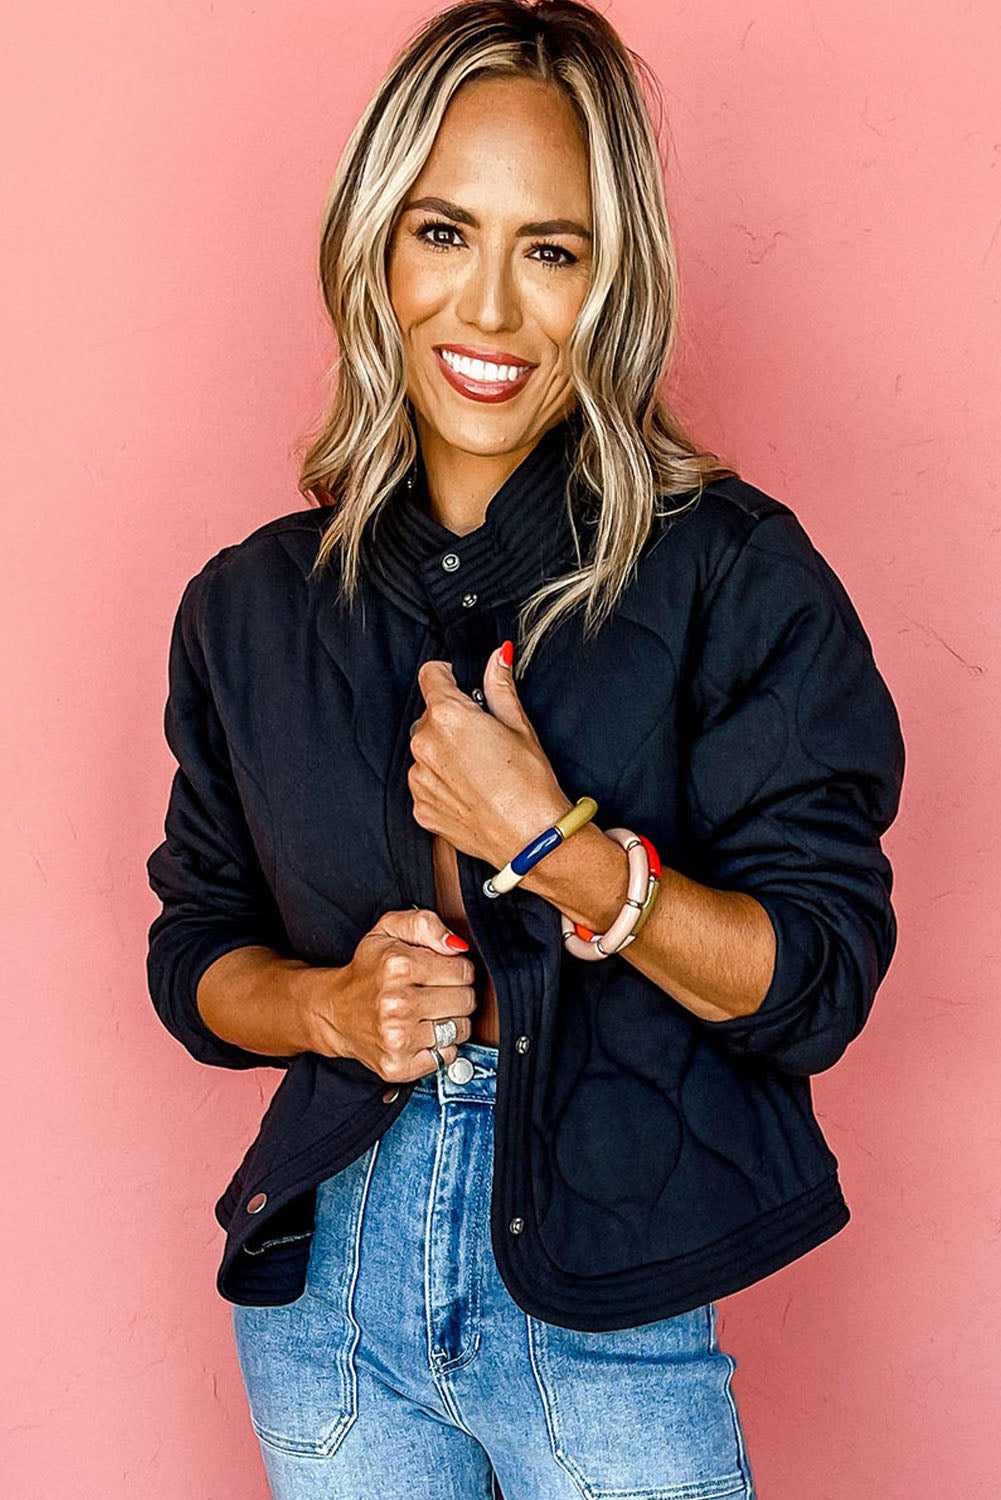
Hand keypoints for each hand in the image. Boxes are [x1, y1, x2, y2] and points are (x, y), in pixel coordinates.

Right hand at [297, 907, 477, 1079]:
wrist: (334, 1011)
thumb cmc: (368, 969)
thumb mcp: (389, 930)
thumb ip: (425, 924)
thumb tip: (457, 946)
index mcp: (397, 966)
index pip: (464, 971)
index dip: (457, 969)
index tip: (439, 971)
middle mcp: (396, 1004)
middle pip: (466, 1001)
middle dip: (457, 994)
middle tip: (433, 992)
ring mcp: (396, 1038)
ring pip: (461, 1029)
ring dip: (450, 1020)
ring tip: (427, 1012)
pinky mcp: (397, 1065)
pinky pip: (446, 1055)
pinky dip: (439, 1046)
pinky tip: (421, 1033)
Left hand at [408, 642, 571, 869]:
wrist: (531, 840)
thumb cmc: (530, 784)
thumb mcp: (520, 726)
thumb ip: (499, 686)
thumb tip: (497, 656)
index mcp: (448, 716)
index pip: (430, 676)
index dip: (446, 675)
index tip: (456, 682)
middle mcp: (424, 745)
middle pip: (429, 716)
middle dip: (452, 720)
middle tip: (484, 738)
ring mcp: (419, 779)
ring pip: (427, 751)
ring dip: (445, 753)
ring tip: (480, 771)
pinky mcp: (421, 808)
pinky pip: (427, 783)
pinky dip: (443, 783)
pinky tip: (473, 792)